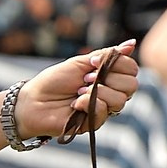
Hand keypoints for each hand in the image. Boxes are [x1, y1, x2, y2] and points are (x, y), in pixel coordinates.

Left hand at [18, 43, 139, 141]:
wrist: (34, 100)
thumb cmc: (54, 80)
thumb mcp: (81, 62)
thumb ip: (107, 55)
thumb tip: (132, 44)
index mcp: (109, 77)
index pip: (132, 69)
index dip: (117, 64)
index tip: (93, 63)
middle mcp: (111, 93)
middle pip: (132, 85)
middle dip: (108, 78)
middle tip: (85, 78)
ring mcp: (104, 109)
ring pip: (121, 100)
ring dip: (96, 91)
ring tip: (78, 91)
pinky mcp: (95, 123)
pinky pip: (104, 111)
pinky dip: (88, 103)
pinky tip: (74, 104)